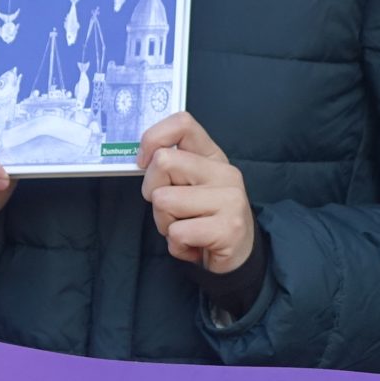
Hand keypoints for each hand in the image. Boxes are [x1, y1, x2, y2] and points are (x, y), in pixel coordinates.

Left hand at [137, 112, 254, 272]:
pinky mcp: (229, 229)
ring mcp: (230, 200)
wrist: (237, 257)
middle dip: (153, 191)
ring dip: (165, 223)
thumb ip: (172, 167)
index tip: (144, 162)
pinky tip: (193, 245)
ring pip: (164, 201)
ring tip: (185, 229)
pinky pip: (177, 232)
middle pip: (163, 161)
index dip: (153, 138)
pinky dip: (176, 245)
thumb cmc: (204, 219)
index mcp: (212, 156)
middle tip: (170, 210)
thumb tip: (142, 158)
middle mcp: (224, 172)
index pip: (182, 123)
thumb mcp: (190, 186)